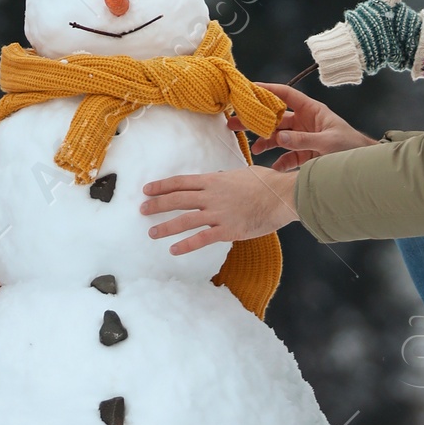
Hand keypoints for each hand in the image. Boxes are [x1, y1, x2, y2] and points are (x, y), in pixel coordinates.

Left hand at [141, 166, 300, 255]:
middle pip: (177, 200)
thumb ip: (224, 180)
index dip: (162, 186)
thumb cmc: (266, 183)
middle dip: (157, 204)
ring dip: (165, 226)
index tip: (147, 189)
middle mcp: (211, 196)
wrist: (281, 196)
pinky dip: (186, 244)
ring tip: (152, 232)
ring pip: (185, 220)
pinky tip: (174, 250)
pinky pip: (202, 238)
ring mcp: (218, 213)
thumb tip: (216, 179)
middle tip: (143, 209)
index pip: (181, 182)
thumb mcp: (240, 174)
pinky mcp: (227, 230)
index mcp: (214, 180)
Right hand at [250, 83, 376, 168]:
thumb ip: (303, 140)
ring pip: (279, 138)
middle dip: (257, 120)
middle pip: (276, 118)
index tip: (249, 88)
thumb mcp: (327, 142)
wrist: (363, 167)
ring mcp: (303, 138)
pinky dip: (280, 162)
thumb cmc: (351, 146)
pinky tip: (274, 168)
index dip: (267, 89)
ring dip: (266, 142)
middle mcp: (304, 122)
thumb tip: (279, 137)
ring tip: (255, 150)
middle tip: (236, 122)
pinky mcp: (305, 155)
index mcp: (311, 110)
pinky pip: (288, 157)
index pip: (285, 95)